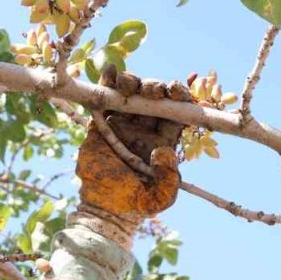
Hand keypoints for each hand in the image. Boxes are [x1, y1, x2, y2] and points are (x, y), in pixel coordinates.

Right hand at [75, 64, 189, 223]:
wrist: (103, 208)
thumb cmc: (135, 204)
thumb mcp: (160, 197)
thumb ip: (168, 178)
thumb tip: (163, 151)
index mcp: (164, 140)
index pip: (177, 112)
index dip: (181, 96)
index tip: (178, 91)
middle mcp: (145, 127)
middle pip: (155, 97)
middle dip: (156, 86)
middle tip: (153, 91)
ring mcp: (123, 122)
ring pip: (132, 91)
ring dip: (133, 81)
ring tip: (129, 86)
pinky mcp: (100, 120)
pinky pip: (105, 94)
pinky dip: (108, 79)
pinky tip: (111, 71)